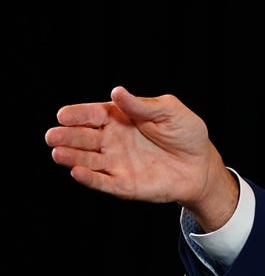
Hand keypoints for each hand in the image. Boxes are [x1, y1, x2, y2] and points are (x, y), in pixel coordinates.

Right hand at [45, 85, 238, 230]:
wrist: (201, 164)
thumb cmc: (186, 133)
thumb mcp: (170, 112)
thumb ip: (143, 105)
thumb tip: (117, 92)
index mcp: (120, 118)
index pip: (93, 114)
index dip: (78, 114)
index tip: (63, 115)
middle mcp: (112, 141)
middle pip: (84, 137)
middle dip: (67, 136)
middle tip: (53, 135)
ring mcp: (115, 163)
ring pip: (87, 160)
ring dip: (71, 157)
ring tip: (58, 153)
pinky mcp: (123, 184)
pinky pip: (102, 182)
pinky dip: (89, 178)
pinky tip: (77, 172)